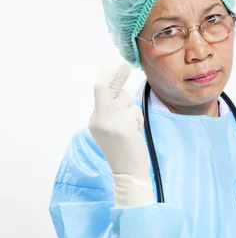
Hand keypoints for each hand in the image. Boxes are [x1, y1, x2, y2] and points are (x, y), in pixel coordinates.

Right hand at [88, 61, 150, 180]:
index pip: (100, 91)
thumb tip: (119, 87)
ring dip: (133, 111)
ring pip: (126, 100)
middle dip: (116, 74)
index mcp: (95, 118)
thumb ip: (113, 109)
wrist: (128, 173)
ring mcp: (109, 122)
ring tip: (132, 129)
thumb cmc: (124, 150)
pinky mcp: (122, 127)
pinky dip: (138, 120)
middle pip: (105, 87)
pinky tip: (135, 134)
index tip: (115, 68)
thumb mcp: (113, 127)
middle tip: (124, 65)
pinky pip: (134, 112)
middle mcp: (98, 118)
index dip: (109, 77)